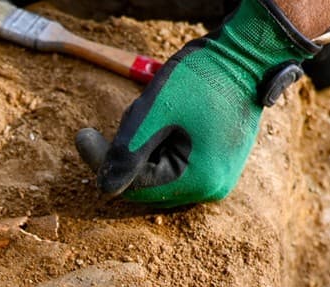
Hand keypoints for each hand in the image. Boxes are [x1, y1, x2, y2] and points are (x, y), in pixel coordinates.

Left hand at [76, 0, 318, 206]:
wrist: (247, 55)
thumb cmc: (202, 78)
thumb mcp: (154, 112)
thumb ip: (126, 152)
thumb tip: (104, 189)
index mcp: (200, 182)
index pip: (136, 187)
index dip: (103, 164)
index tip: (82, 135)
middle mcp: (212, 189)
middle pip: (147, 184)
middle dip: (130, 152)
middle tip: (128, 115)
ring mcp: (217, 179)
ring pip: (158, 174)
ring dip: (144, 146)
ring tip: (155, 112)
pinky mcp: (216, 166)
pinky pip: (173, 165)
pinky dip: (160, 144)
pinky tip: (167, 119)